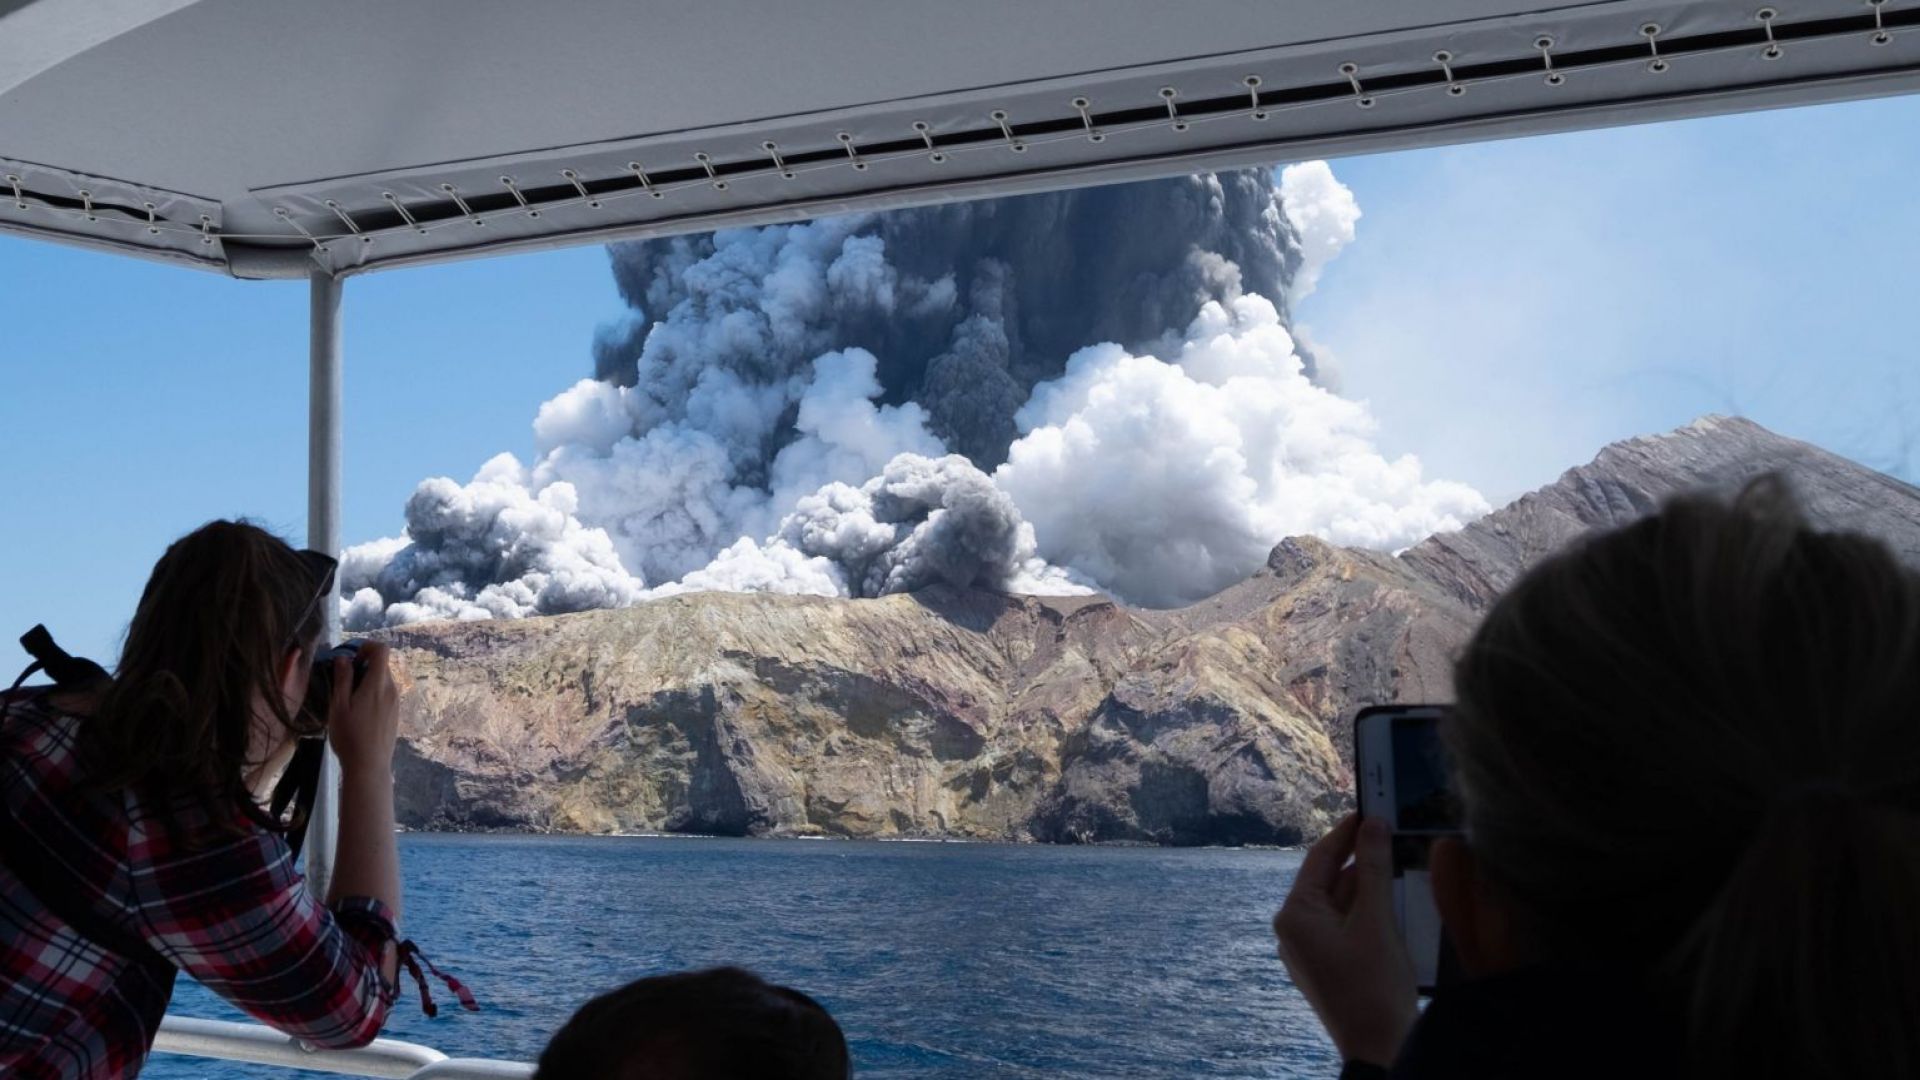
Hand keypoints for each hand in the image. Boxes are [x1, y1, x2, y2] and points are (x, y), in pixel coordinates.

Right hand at [326, 642, 398, 775]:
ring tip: (347, 700)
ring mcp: (396, 702)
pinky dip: (372, 692)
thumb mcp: (339, 705)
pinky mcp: (395, 713)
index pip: (382, 649)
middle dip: (362, 665)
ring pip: (383, 680)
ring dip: (366, 680)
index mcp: (378, 684)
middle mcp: (392, 689)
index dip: (366, 646)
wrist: (369, 766)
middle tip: (342, 681)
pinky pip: (385, 693)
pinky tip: (358, 712)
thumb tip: (344, 658)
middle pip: (381, 665)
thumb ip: (343, 679)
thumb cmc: (350, 735)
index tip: (350, 659)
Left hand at [1273, 813, 1417, 1066]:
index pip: (1319, 858)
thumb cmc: (1374, 987)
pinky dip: (1368, 912)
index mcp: (1295, 916)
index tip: (1369, 808)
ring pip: (1341, 904)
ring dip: (1369, 887)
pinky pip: (1346, 926)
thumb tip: (1373, 825)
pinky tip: (1395, 902)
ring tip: (1400, 863)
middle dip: (1362, 860)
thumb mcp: (1377, 921)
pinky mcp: (1328, 966)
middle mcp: (1294, 931)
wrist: (1380, 1048)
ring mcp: (1309, 951)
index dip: (1346, 831)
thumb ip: (1374, 869)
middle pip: (1330, 881)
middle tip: (1393, 833)